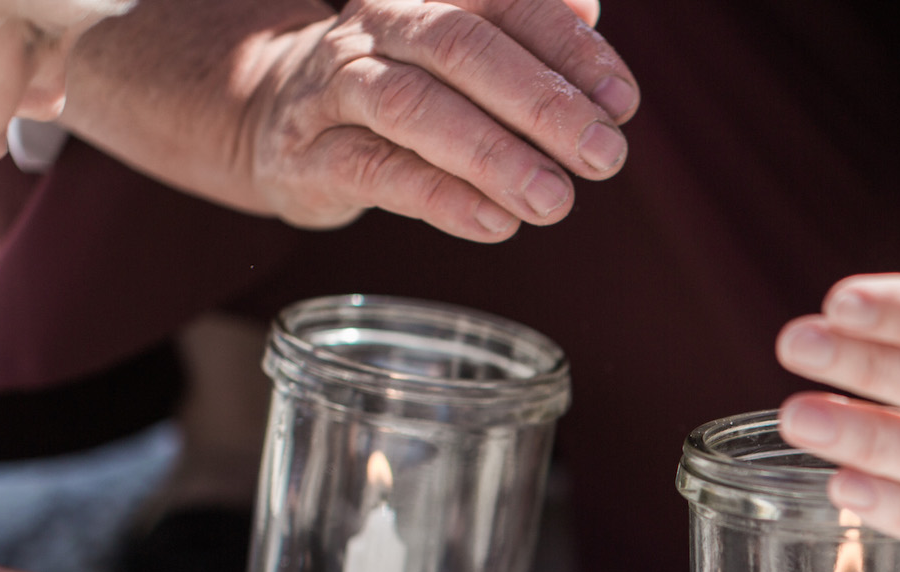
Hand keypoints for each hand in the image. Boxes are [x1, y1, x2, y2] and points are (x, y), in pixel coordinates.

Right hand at [239, 0, 637, 239]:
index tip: (622, 100)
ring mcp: (337, 88)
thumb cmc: (404, 83)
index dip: (566, 47)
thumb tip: (589, 13)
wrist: (277, 115)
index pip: (503, 1)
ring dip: (492, 155)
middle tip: (605, 155)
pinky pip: (374, 169)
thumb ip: (526, 34)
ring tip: (555, 200)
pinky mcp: (311, 155)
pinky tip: (495, 223)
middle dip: (541, 101)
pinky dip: (439, 197)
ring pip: (412, 107)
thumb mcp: (461, 48)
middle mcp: (380, 28)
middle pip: (460, 47)